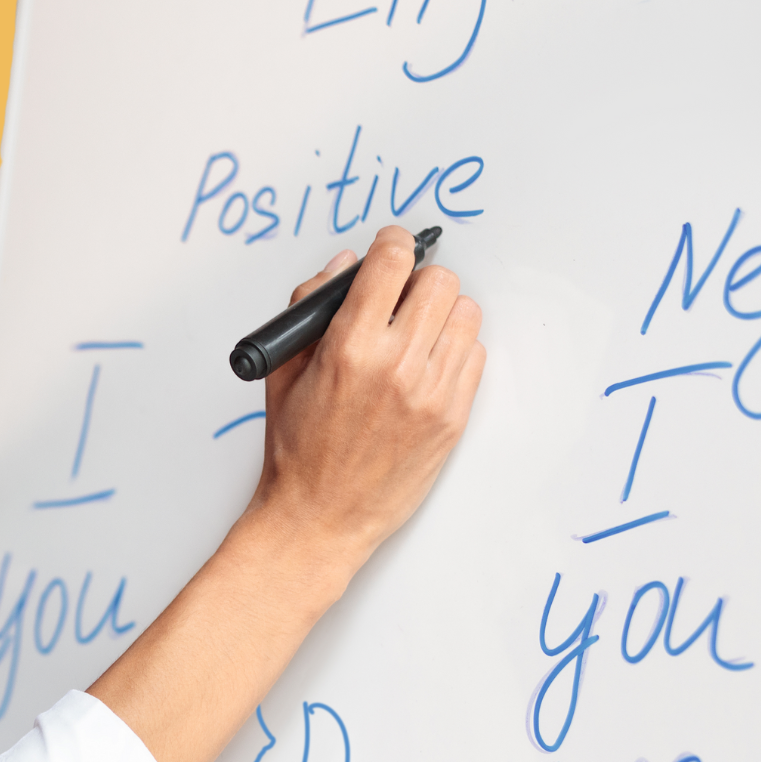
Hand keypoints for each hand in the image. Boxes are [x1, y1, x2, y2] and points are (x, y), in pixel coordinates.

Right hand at [248, 226, 486, 590]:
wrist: (319, 519)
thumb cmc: (297, 453)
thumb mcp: (284, 372)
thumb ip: (310, 307)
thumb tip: (345, 267)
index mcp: (349, 348)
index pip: (391, 263)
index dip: (392, 242)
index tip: (391, 244)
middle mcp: (396, 366)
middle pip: (439, 281)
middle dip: (418, 279)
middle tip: (401, 297)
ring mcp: (431, 393)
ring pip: (465, 313)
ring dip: (441, 313)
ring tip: (416, 333)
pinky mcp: (452, 418)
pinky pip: (475, 356)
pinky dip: (455, 350)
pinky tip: (427, 365)